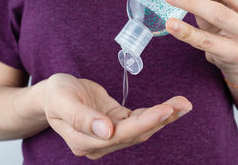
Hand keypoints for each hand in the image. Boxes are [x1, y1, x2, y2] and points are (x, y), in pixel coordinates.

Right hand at [43, 73, 191, 159]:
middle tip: (184, 104)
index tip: (166, 110)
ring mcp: (109, 135)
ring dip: (163, 117)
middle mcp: (100, 143)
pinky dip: (154, 113)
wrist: (53, 94)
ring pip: (141, 128)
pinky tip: (171, 107)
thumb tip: (106, 131)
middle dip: (162, 119)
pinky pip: (138, 120)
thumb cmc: (55, 95)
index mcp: (84, 141)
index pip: (121, 134)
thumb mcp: (63, 101)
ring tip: (184, 104)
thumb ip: (82, 118)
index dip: (145, 122)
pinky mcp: (116, 124)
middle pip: (136, 133)